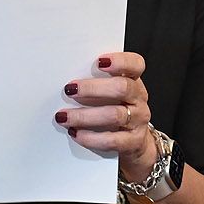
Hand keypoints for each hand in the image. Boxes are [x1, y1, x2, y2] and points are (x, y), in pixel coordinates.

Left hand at [60, 52, 155, 178]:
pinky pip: (112, 140)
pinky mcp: (133, 142)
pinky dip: (90, 137)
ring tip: (64, 116)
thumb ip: (96, 83)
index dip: (120, 61)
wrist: (134, 141)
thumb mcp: (111, 92)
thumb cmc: (115, 109)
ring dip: (85, 115)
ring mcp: (138, 120)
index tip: (99, 62)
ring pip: (114, 115)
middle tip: (70, 90)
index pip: (135, 64)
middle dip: (93, 88)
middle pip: (122, 88)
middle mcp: (139, 98)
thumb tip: (69, 83)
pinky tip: (75, 133)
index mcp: (133, 80)